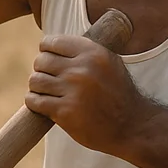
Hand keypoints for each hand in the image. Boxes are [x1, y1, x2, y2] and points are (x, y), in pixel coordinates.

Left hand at [24, 34, 148, 155]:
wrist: (132, 125)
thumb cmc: (119, 93)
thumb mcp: (110, 63)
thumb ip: (85, 51)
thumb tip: (53, 44)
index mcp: (93, 52)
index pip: (52, 42)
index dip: (46, 51)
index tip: (49, 60)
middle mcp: (82, 69)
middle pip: (41, 61)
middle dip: (41, 70)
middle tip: (49, 79)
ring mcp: (72, 91)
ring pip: (35, 81)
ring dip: (37, 87)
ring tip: (46, 92)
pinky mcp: (64, 112)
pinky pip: (35, 101)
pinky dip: (35, 102)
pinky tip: (43, 105)